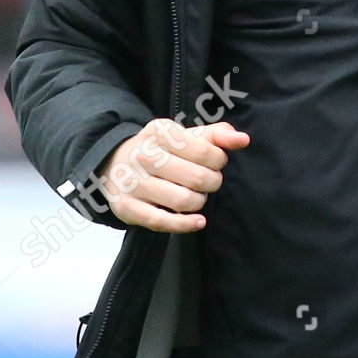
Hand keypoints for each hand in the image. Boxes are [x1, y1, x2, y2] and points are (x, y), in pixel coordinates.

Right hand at [95, 118, 249, 231]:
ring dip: (199, 202)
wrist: (114, 163)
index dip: (219, 161)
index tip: (217, 163)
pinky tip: (199, 221)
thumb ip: (217, 135)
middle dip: (212, 182)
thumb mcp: (185, 135)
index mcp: (159, 132)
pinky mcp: (126, 207)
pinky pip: (162, 222)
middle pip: (196, 178)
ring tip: (198, 196)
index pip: (204, 151)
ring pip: (182, 200)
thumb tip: (243, 140)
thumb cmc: (161, 150)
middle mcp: (143, 155)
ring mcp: (133, 183)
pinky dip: (185, 224)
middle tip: (210, 181)